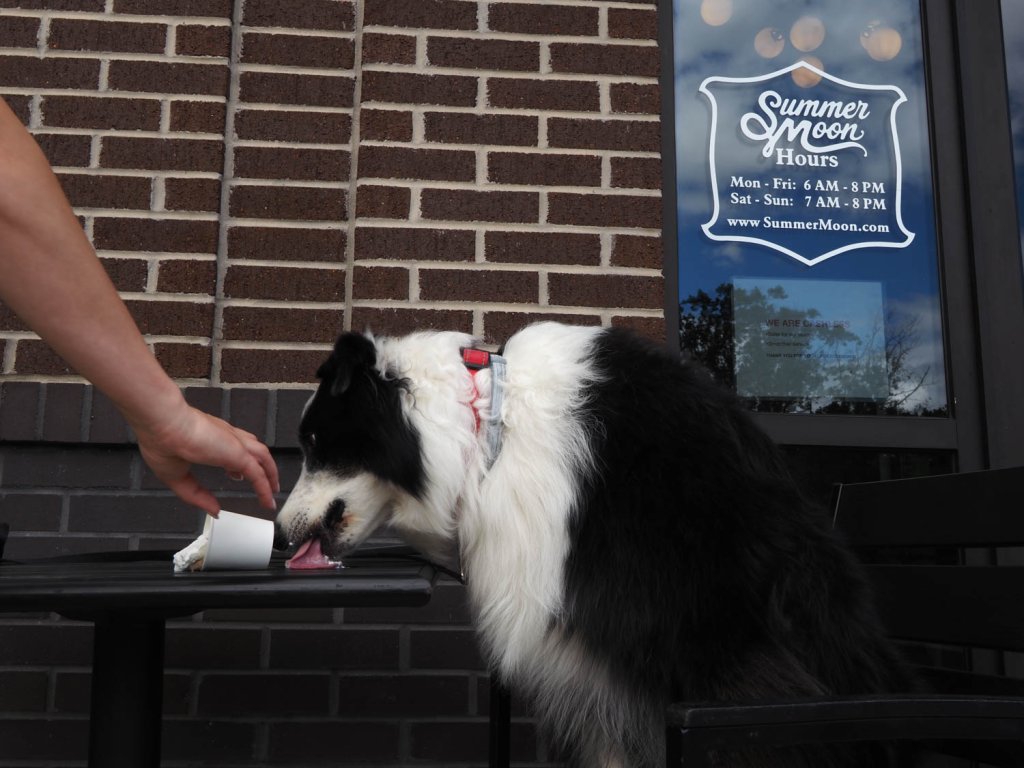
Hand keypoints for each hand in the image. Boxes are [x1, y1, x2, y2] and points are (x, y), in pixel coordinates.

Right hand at [133, 405, 280, 516]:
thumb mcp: (176, 477)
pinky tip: (268, 500)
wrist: (162, 423)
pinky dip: (265, 487)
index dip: (235, 462)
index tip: (235, 474)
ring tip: (273, 490)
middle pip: (251, 449)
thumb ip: (196, 495)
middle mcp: (225, 437)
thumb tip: (213, 510)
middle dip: (259, 465)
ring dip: (270, 474)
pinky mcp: (239, 453)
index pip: (230, 447)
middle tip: (265, 481)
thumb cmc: (160, 441)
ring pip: (261, 457)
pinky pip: (259, 473)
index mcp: (208, 437)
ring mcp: (234, 443)